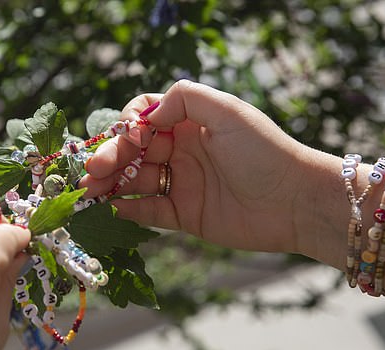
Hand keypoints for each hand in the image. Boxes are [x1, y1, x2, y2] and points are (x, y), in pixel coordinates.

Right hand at [81, 80, 316, 252]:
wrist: (295, 201)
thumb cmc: (264, 151)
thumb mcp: (227, 111)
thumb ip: (184, 99)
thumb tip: (146, 115)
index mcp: (190, 123)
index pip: (144, 118)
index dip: (128, 125)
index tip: (126, 136)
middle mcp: (181, 151)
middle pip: (133, 151)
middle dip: (110, 158)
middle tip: (92, 171)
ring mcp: (182, 183)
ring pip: (135, 181)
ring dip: (111, 185)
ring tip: (89, 193)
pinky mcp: (185, 215)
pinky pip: (150, 210)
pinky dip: (130, 209)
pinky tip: (114, 207)